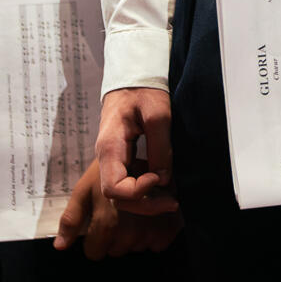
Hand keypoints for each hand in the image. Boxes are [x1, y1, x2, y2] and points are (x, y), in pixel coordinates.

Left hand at [54, 158, 183, 257]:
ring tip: (137, 209)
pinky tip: (153, 214)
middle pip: (117, 251)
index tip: (101, 225)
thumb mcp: (86, 186)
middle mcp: (129, 226)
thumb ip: (72, 217)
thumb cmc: (113, 165)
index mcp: (106, 218)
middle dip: (115, 238)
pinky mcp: (173, 224)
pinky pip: (159, 244)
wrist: (152, 138)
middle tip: (121, 213)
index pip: (95, 251)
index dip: (94, 243)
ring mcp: (152, 227)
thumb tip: (60, 247)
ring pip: (138, 247)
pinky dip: (156, 235)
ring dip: (136, 236)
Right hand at [96, 87, 177, 213]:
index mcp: (110, 146)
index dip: (136, 192)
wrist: (133, 77)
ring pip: (123, 193)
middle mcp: (107, 157)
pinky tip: (164, 185)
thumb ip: (160, 147)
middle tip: (172, 203)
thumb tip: (164, 179)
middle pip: (117, 196)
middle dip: (144, 204)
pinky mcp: (123, 157)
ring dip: (146, 200)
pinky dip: (146, 189)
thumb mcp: (157, 114)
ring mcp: (114, 158)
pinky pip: (129, 181)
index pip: (113, 187)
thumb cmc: (143, 90)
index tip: (158, 179)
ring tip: (171, 200)